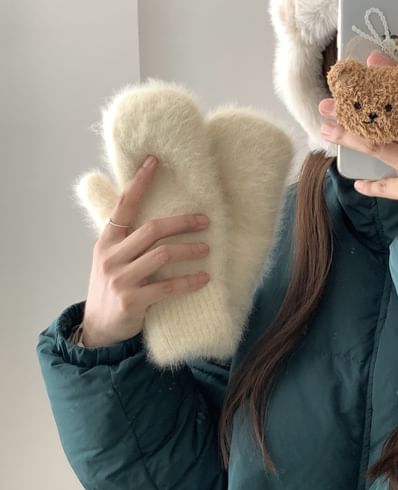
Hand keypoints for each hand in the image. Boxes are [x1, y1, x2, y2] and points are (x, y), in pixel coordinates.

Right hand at [83, 155, 210, 346]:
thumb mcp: (112, 258)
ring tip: (207, 248)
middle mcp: (111, 256)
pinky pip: (167, 287)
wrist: (99, 328)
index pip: (124, 205)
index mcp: (107, 241)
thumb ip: (129, 239)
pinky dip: (189, 281)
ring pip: (162, 254)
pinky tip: (204, 278)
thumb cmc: (112, 287)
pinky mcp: (132, 300)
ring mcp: (120, 279)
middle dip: (182, 222)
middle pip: (153, 229)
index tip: (154, 161)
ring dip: (189, 249)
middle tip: (205, 220)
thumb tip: (160, 216)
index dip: (140, 182)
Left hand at [318, 51, 397, 216]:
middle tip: (329, 104)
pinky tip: (357, 181)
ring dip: (347, 137)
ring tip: (326, 129)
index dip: (394, 77)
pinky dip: (369, 184)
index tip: (372, 62)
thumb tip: (396, 113)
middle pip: (389, 120)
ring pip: (377, 145)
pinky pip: (382, 185)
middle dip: (355, 110)